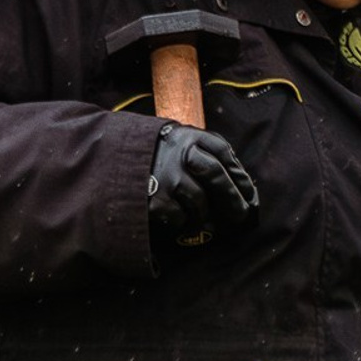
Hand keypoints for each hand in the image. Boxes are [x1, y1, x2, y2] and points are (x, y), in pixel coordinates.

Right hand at [146, 122, 258, 252]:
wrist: (111, 164)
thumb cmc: (154, 158)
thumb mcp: (178, 143)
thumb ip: (206, 153)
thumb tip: (241, 184)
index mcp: (186, 137)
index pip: (222, 151)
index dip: (238, 175)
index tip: (249, 193)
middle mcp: (178, 154)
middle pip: (217, 176)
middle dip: (233, 199)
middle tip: (240, 216)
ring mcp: (167, 177)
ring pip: (201, 203)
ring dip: (204, 215)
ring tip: (203, 221)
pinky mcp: (156, 201)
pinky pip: (182, 218)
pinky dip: (183, 223)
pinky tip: (178, 219)